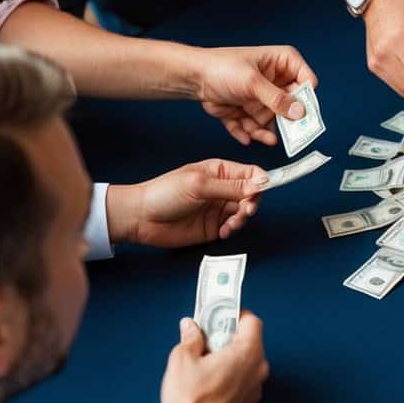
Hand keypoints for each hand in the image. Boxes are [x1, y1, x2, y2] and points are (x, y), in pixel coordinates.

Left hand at [108, 160, 268, 247]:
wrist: (142, 218)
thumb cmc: (164, 194)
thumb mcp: (200, 185)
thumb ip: (231, 187)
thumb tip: (259, 184)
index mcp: (220, 171)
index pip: (251, 173)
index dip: (261, 181)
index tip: (261, 192)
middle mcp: (223, 189)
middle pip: (252, 194)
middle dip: (252, 203)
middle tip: (245, 211)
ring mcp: (218, 208)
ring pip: (245, 211)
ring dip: (242, 218)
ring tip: (230, 224)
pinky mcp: (214, 226)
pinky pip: (233, 227)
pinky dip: (233, 230)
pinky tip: (222, 231)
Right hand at [162, 313, 268, 402]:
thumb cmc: (193, 401)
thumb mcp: (182, 360)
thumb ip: (190, 338)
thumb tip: (190, 326)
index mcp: (248, 352)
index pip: (251, 321)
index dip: (234, 314)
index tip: (216, 314)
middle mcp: (258, 368)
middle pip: (248, 340)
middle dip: (227, 335)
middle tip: (204, 337)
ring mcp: (256, 387)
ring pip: (245, 360)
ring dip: (227, 356)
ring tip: (202, 361)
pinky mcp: (249, 402)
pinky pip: (242, 378)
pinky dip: (229, 374)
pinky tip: (208, 380)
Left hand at [196, 46, 317, 145]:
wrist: (192, 77)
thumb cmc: (221, 67)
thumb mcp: (252, 82)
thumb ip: (277, 99)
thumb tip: (300, 112)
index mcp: (281, 63)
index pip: (306, 80)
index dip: (306, 98)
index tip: (304, 116)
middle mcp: (274, 81)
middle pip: (291, 105)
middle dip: (286, 120)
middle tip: (290, 135)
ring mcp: (261, 97)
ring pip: (272, 120)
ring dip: (265, 129)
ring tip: (262, 137)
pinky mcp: (248, 111)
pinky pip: (253, 126)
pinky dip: (249, 132)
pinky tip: (245, 136)